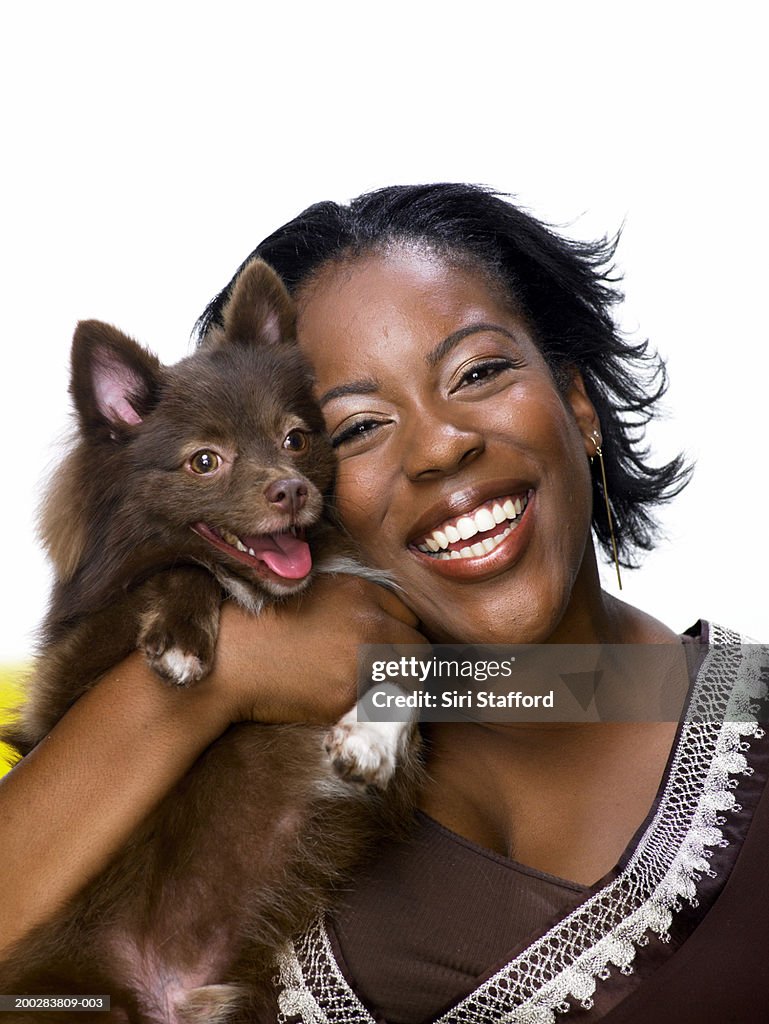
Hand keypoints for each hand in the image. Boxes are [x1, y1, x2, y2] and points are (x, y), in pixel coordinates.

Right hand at [208, 575, 424, 725]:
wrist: (230, 658)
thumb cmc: (263, 624)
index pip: (408, 616)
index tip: (393, 651)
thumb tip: (384, 624)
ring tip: (383, 696)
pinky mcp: (346, 696)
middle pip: (417, 647)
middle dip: (409, 664)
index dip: (400, 636)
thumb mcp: (313, 593)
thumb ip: (353, 603)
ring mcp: (360, 660)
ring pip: (409, 679)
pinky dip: (374, 708)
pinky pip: (379, 705)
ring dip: (400, 688)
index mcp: (360, 593)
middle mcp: (368, 622)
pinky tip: (357, 708)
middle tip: (395, 679)